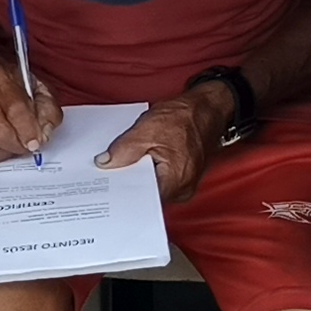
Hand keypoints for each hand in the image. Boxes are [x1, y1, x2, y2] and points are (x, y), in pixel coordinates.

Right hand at [0, 59, 61, 167]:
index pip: (14, 109)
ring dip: (5, 152)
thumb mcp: (37, 87)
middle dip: (18, 146)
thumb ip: (47, 109)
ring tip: (12, 142)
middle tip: (27, 145)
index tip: (36, 142)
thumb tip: (45, 133)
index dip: (27, 130)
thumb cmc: (8, 82)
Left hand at [97, 83, 230, 199]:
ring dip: (136, 177)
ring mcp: (183, 186)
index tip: (105, 185)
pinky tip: (135, 162)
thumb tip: (105, 163)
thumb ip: (123, 150)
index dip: (121, 193)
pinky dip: (146, 173)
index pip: (141, 200)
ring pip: (151, 188)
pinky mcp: (181, 180)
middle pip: (145, 196)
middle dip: (125, 184)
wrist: (205, 109)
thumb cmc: (184, 118)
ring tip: (121, 164)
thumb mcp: (146, 130)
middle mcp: (182, 190)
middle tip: (107, 173)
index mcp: (175, 181)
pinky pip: (158, 182)